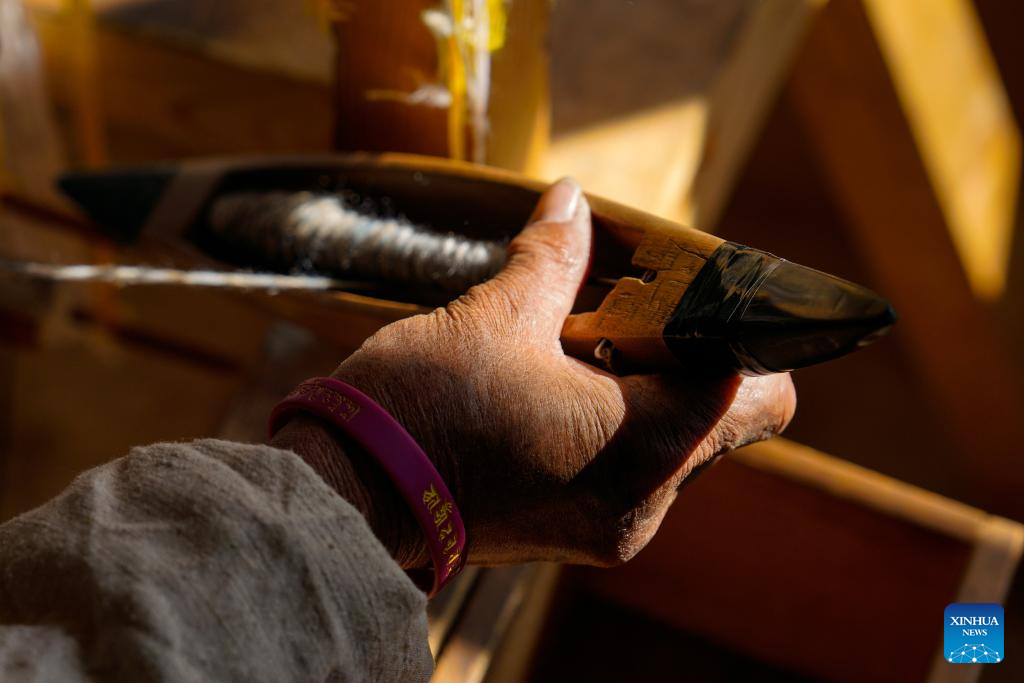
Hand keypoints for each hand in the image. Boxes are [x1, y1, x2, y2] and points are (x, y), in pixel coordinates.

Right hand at [305, 178, 795, 566]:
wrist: (346, 498)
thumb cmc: (421, 409)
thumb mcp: (494, 316)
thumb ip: (554, 256)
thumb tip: (573, 201)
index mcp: (644, 447)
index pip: (761, 394)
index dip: (745, 336)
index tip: (704, 294)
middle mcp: (643, 501)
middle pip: (719, 419)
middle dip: (688, 358)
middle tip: (635, 306)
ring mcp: (610, 524)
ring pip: (674, 445)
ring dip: (646, 390)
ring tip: (584, 341)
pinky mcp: (575, 530)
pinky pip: (631, 469)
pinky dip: (615, 423)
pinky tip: (560, 381)